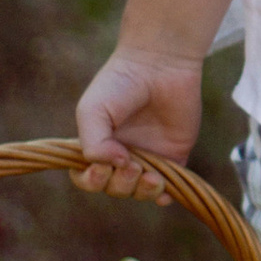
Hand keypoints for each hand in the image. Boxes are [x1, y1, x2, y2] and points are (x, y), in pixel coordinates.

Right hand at [75, 47, 202, 194]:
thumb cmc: (119, 84)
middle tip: (131, 163)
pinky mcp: (173, 157)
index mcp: (97, 145)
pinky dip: (164, 195)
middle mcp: (120, 156)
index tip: (100, 168)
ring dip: (142, 191)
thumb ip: (93, 143)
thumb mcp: (93, 110)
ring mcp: (147, 158)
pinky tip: (163, 188)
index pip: (87, 178)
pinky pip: (168, 188)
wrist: (160, 64)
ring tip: (150, 175)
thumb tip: (116, 166)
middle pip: (113, 188)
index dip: (91, 181)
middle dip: (119, 184)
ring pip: (139, 192)